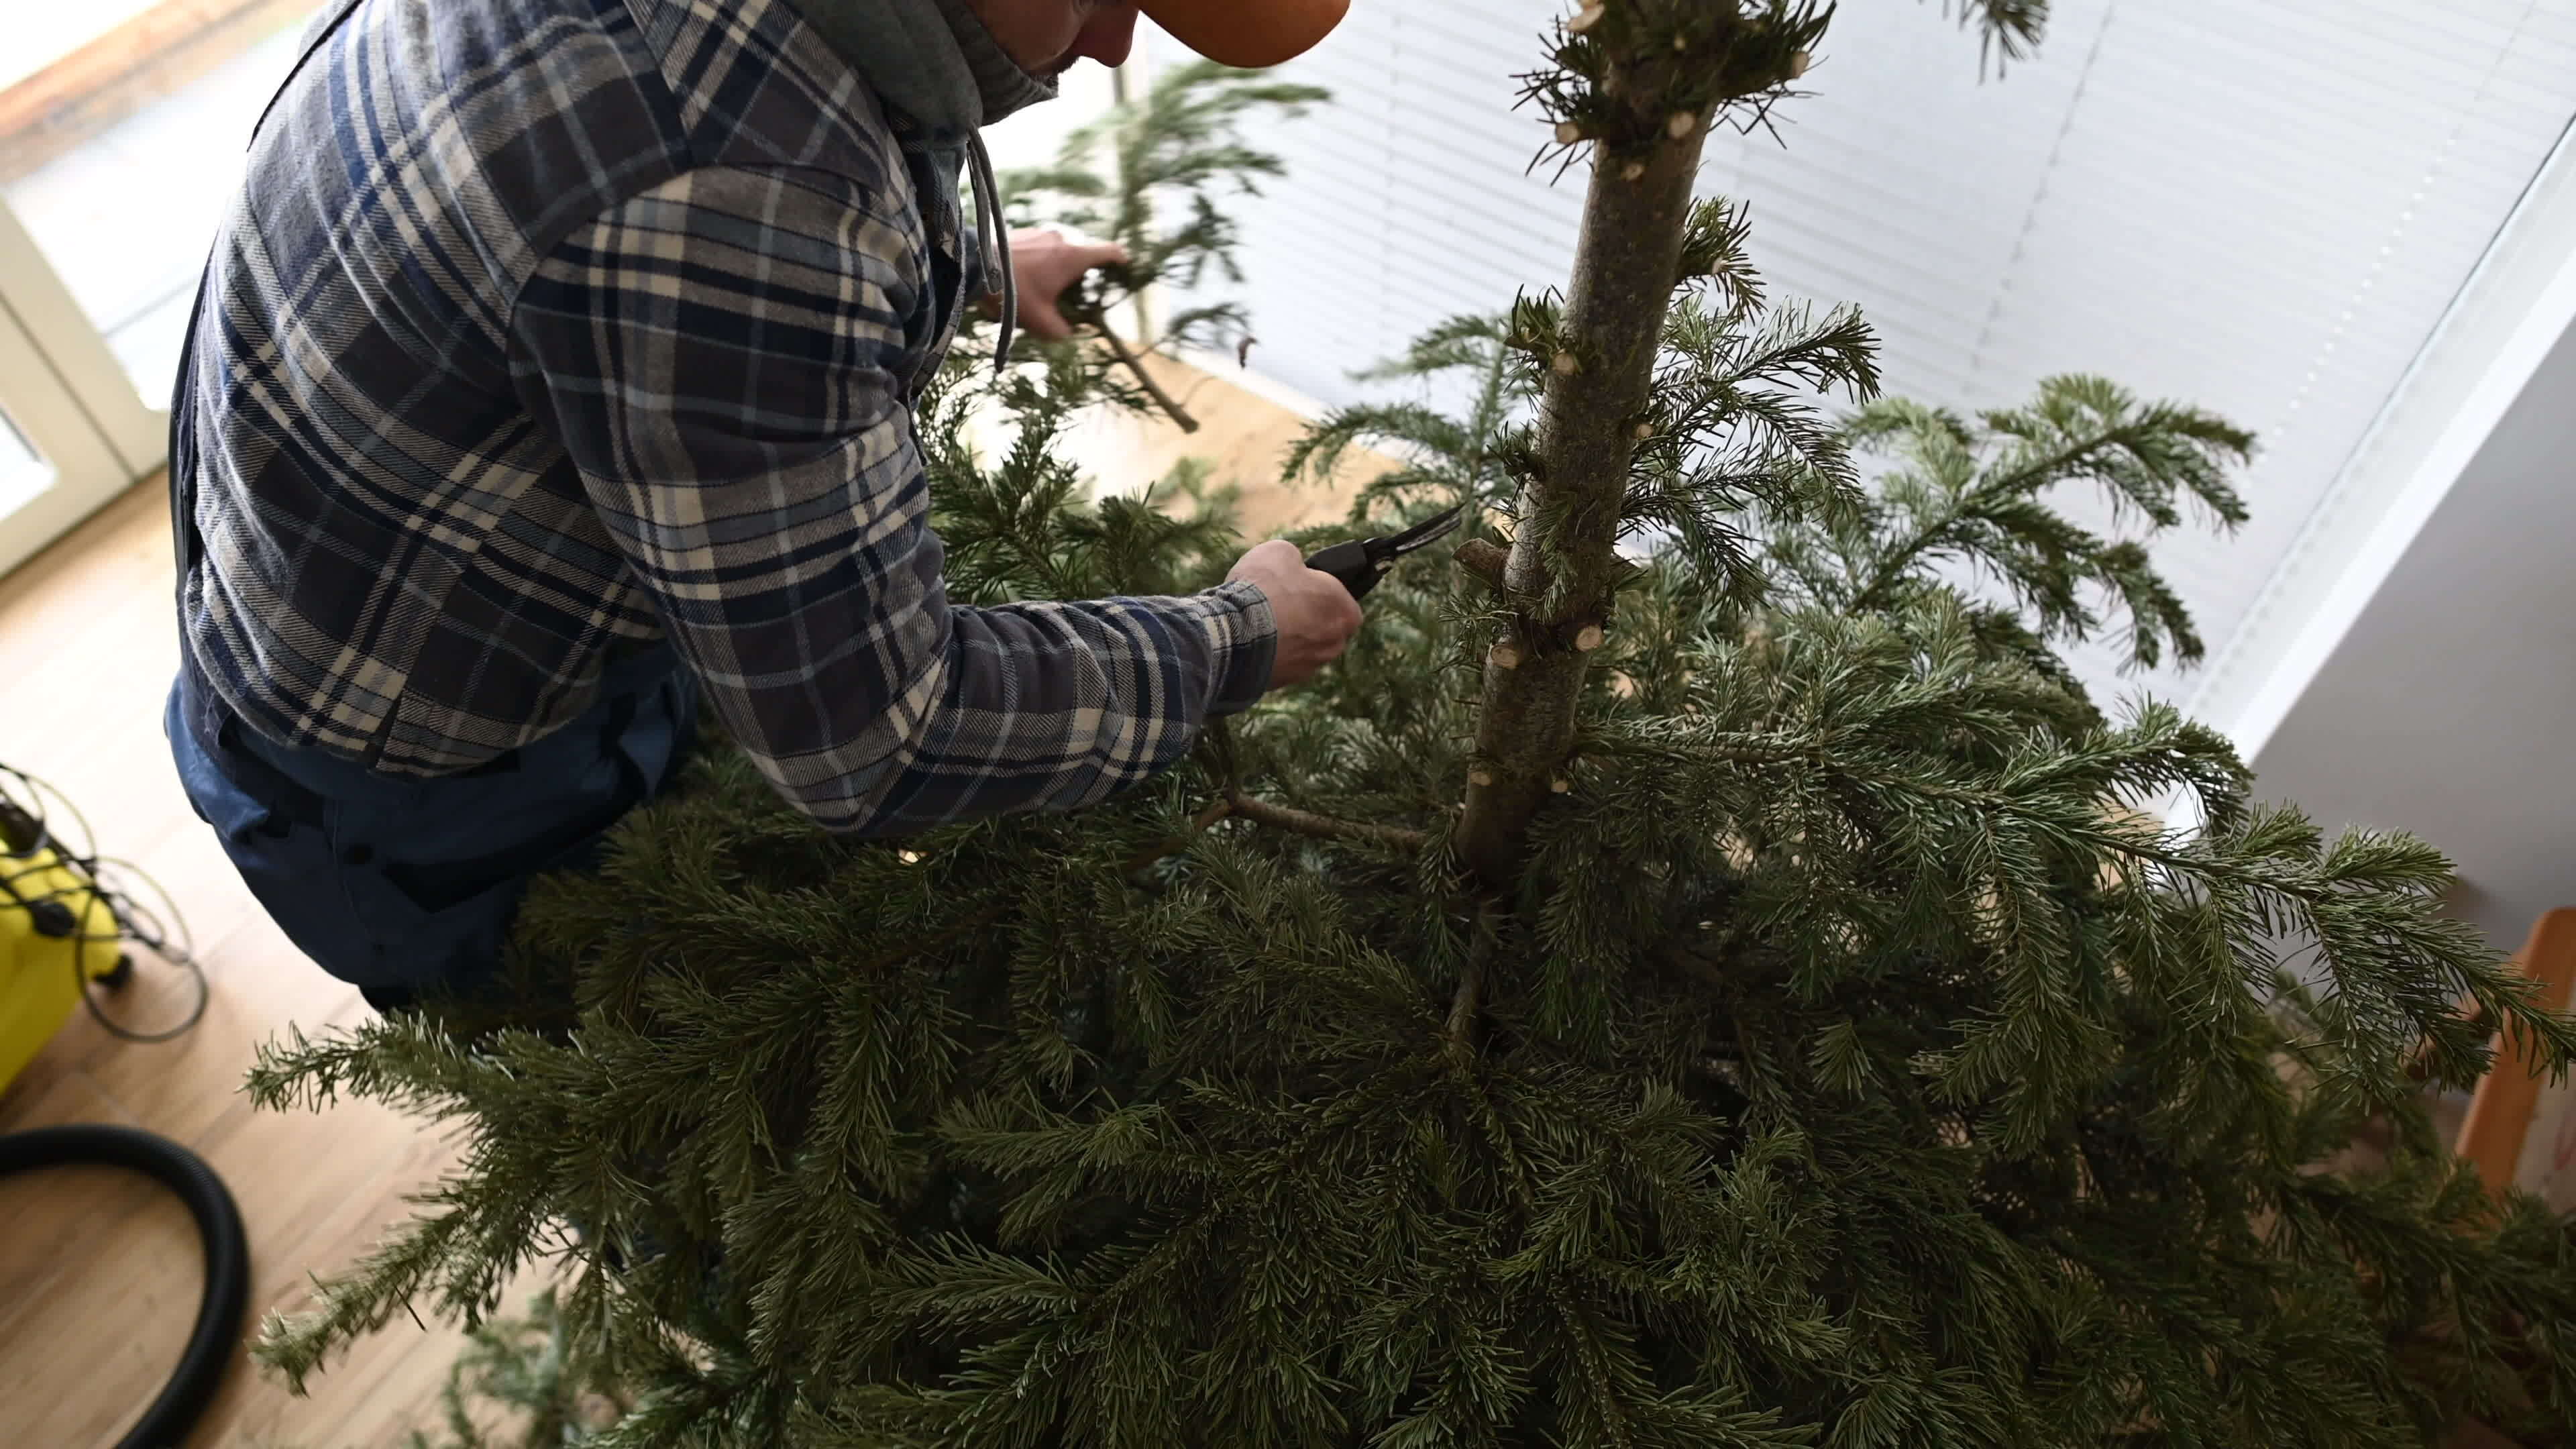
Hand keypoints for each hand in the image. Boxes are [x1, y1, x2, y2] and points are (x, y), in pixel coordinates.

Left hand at [1009, 228, 1127, 340]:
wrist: (972, 267)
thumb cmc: (1012, 294)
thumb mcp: (1039, 321)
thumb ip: (1061, 331)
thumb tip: (1068, 335)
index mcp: (1072, 257)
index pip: (1109, 252)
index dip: (1121, 259)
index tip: (1125, 266)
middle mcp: (1060, 239)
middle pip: (1079, 257)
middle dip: (1076, 276)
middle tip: (1066, 296)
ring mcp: (1039, 233)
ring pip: (1056, 253)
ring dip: (1052, 269)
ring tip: (1037, 290)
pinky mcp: (1021, 231)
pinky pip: (1037, 247)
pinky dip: (1036, 261)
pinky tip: (1020, 278)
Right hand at [1228, 540, 1363, 689]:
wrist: (1232, 631)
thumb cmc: (1264, 588)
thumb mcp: (1281, 552)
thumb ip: (1297, 559)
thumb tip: (1293, 565)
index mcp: (1345, 612)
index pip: (1345, 603)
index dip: (1324, 591)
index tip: (1304, 585)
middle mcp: (1334, 644)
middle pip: (1325, 628)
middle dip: (1307, 617)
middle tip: (1281, 603)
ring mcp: (1310, 667)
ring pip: (1303, 648)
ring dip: (1288, 636)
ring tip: (1261, 621)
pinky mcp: (1284, 681)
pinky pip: (1281, 662)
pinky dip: (1270, 652)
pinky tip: (1251, 638)